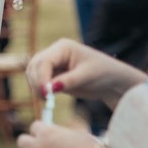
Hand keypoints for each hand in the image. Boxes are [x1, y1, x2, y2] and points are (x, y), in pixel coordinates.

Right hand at [26, 38, 146, 107]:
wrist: (113, 81)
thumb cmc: (104, 74)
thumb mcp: (87, 77)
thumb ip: (68, 81)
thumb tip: (49, 89)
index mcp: (62, 47)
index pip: (44, 61)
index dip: (42, 77)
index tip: (46, 94)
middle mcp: (54, 53)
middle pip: (35, 66)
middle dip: (37, 82)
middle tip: (45, 99)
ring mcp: (53, 64)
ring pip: (33, 73)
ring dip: (36, 86)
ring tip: (47, 101)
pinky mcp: (53, 75)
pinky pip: (39, 81)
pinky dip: (40, 89)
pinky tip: (48, 99)